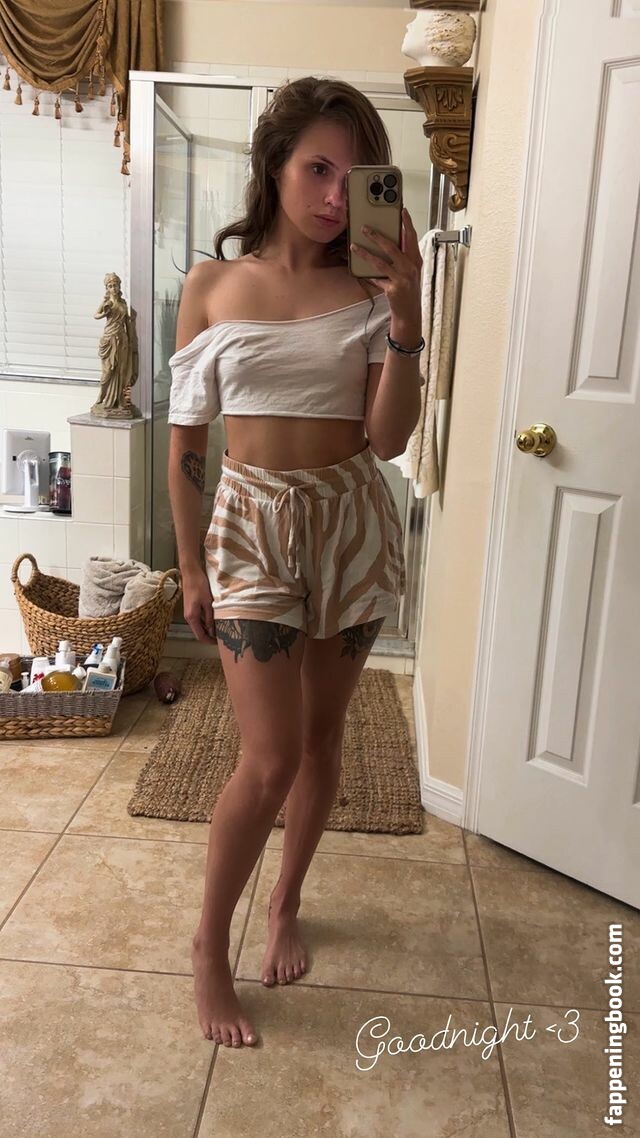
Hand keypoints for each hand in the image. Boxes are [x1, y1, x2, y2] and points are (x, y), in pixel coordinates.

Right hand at [181, 568, 217, 643]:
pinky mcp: (191, 607)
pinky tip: (214, 620)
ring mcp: (189, 612)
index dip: (209, 641)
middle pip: (199, 632)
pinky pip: (198, 619)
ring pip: (199, 626)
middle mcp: (188, 617)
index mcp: (192, 617)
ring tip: (220, 629)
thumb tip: (212, 631)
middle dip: (210, 636)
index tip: (219, 643)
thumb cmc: (199, 585)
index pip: (200, 636)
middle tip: (222, 636)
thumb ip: (209, 618)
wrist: (190, 573)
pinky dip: (206, 622)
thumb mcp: (208, 603)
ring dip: (208, 629)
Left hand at [350, 206, 421, 322]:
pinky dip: (368, 274)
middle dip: (377, 236)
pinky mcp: (393, 289)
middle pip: (392, 247)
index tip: (402, 211)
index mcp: (416, 260)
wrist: (409, 313)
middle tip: (365, 228)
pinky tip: (359, 270)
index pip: (412, 237)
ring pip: (380, 262)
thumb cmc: (408, 289)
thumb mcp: (409, 270)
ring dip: (365, 253)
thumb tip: (389, 240)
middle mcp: (410, 268)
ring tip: (354, 246)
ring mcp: (402, 279)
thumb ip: (403, 256)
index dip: (407, 223)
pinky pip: (376, 278)